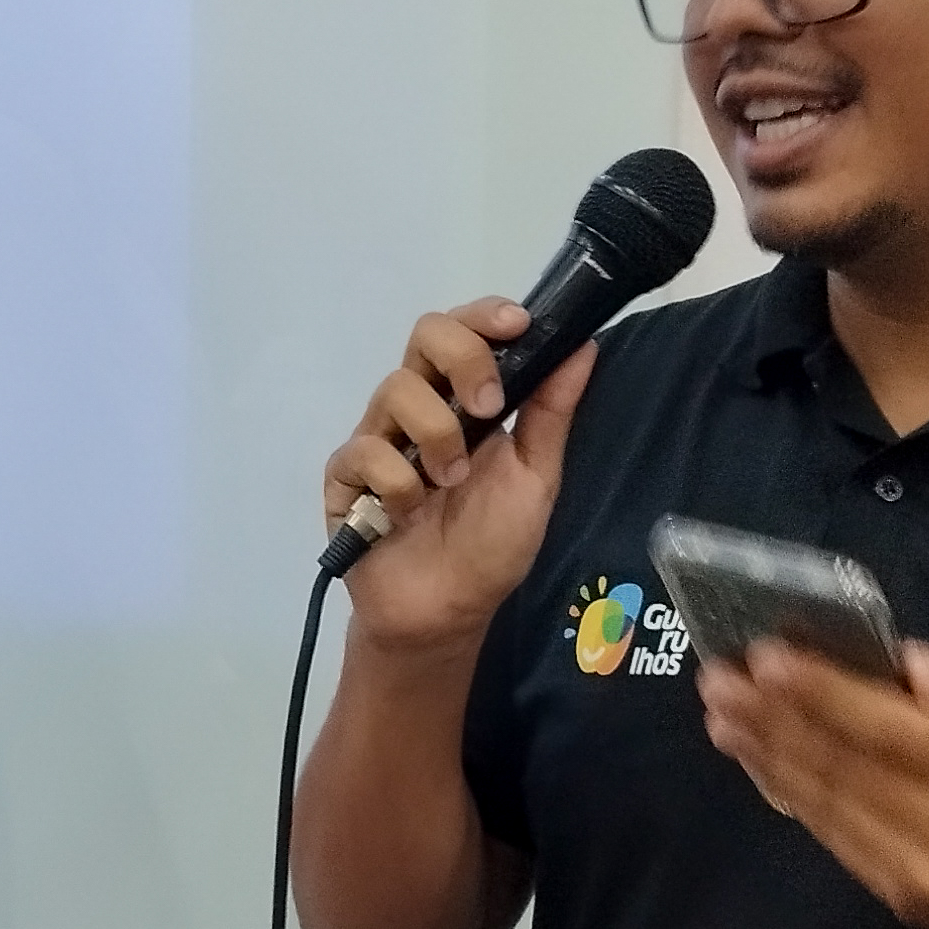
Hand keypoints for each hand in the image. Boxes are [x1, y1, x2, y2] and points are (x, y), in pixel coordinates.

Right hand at [317, 300, 597, 654]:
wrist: (445, 612)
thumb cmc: (491, 546)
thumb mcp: (536, 478)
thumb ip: (551, 413)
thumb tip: (584, 345)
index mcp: (465, 400)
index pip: (465, 330)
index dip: (484, 316)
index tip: (516, 325)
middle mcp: (420, 406)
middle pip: (424, 334)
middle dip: (462, 359)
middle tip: (488, 407)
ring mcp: (378, 437)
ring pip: (395, 390)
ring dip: (436, 435)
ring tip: (451, 483)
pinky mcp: (344, 477)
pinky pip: (363, 451)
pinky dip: (396, 483)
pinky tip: (407, 516)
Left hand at [694, 637, 928, 928]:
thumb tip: (900, 661)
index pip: (887, 729)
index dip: (820, 692)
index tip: (764, 656)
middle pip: (844, 766)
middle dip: (772, 719)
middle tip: (717, 677)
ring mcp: (922, 875)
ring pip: (827, 804)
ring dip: (766, 756)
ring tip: (722, 714)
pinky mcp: (901, 900)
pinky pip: (834, 838)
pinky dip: (791, 794)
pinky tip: (760, 759)